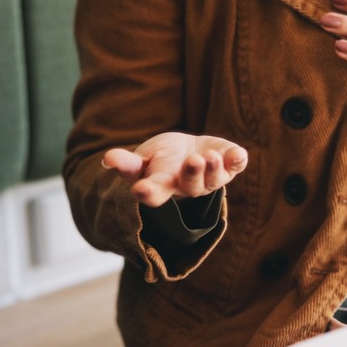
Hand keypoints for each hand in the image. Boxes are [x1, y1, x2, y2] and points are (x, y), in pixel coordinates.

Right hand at [102, 132, 247, 207]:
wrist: (187, 152)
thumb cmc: (161, 159)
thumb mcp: (142, 161)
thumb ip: (128, 163)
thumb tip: (108, 159)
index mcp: (163, 186)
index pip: (155, 194)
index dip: (148, 192)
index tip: (141, 189)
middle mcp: (189, 186)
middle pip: (191, 186)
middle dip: (193, 174)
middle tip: (192, 161)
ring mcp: (211, 178)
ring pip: (215, 179)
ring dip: (214, 168)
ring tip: (210, 156)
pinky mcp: (228, 166)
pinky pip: (235, 166)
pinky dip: (238, 160)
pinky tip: (238, 154)